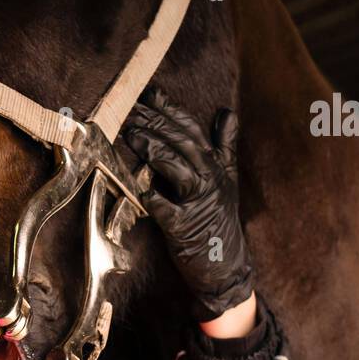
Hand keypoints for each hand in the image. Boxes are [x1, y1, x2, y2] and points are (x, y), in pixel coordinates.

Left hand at [125, 87, 254, 322]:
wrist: (227, 266)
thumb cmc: (219, 220)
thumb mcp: (228, 180)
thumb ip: (224, 145)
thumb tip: (226, 112)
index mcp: (216, 166)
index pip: (192, 129)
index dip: (170, 110)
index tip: (150, 93)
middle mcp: (210, 180)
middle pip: (182, 142)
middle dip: (156, 122)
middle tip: (130, 109)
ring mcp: (198, 203)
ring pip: (177, 168)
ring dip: (153, 150)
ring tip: (131, 134)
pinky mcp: (184, 228)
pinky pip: (165, 208)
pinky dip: (151, 196)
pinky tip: (137, 185)